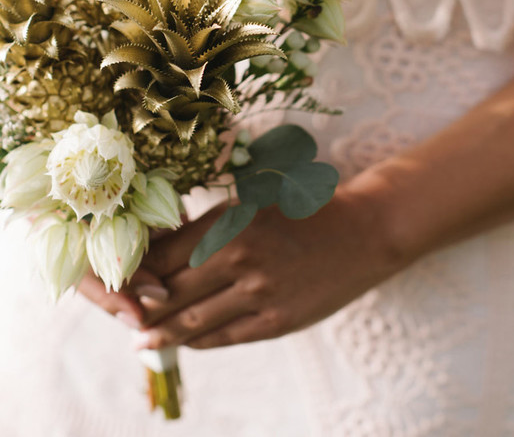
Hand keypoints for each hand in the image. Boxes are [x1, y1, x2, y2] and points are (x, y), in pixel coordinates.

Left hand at [131, 173, 402, 349]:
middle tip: (123, 314)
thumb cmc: (300, 210)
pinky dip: (197, 341)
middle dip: (141, 308)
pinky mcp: (277, 321)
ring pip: (191, 322)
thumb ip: (208, 226)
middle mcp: (239, 257)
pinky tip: (183, 341)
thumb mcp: (251, 204)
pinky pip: (223, 337)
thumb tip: (159, 251)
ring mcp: (259, 293)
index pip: (162, 256)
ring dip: (160, 333)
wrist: (361, 231)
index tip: (120, 280)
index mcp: (228, 221)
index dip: (135, 273)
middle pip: (169, 293)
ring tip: (141, 339)